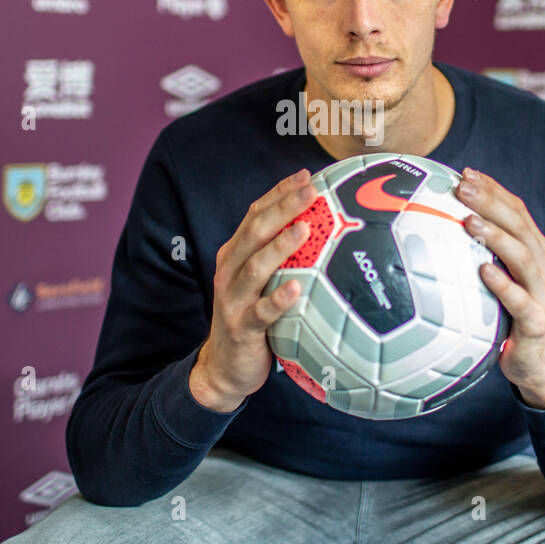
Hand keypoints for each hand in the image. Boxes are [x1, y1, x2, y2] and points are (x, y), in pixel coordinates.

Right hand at [190, 169, 313, 411]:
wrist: (223, 368)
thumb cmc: (252, 319)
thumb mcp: (260, 284)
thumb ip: (279, 260)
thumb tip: (321, 233)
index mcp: (234, 256)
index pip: (255, 215)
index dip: (278, 194)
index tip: (305, 176)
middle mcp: (229, 271)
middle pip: (254, 232)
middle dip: (282, 208)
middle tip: (310, 190)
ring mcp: (232, 300)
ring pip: (255, 267)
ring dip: (280, 247)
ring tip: (305, 229)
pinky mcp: (241, 328)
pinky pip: (260, 312)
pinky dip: (278, 299)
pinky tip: (296, 289)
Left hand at [456, 167, 544, 409]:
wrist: (541, 364)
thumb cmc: (513, 317)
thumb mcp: (501, 281)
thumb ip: (482, 256)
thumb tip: (437, 233)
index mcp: (535, 250)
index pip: (516, 210)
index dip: (493, 189)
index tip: (465, 172)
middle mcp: (543, 265)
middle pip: (519, 225)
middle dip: (491, 202)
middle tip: (462, 187)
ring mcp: (543, 292)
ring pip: (523, 257)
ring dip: (496, 236)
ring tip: (470, 221)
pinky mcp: (537, 320)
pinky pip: (520, 300)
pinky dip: (503, 284)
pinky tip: (483, 271)